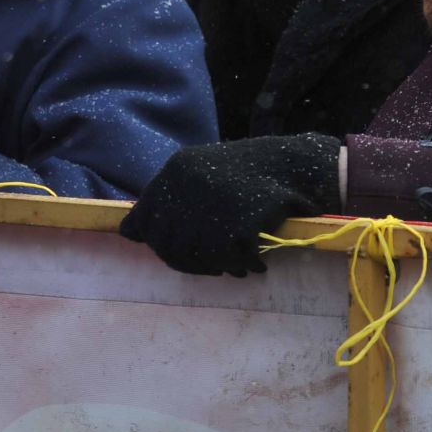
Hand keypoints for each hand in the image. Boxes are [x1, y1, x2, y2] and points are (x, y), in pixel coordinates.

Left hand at [119, 134, 342, 276]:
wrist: (298, 164)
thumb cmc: (251, 174)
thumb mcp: (204, 172)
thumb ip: (173, 199)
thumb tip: (133, 234)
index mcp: (176, 170)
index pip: (142, 222)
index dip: (157, 242)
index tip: (178, 251)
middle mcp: (187, 183)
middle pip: (166, 246)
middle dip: (188, 262)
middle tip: (213, 264)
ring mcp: (212, 202)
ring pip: (193, 257)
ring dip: (215, 267)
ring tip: (235, 264)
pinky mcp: (237, 221)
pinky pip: (226, 260)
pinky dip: (242, 265)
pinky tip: (255, 262)